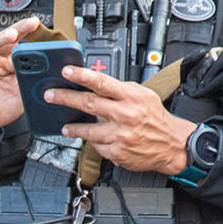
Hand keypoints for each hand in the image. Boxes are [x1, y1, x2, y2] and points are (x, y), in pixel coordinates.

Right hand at [0, 16, 43, 145]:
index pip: (19, 48)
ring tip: (11, 34)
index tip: (45, 32)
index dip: (30, 40)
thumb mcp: (20, 97)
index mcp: (7, 66)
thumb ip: (30, 84)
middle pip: (5, 42)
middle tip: (33, 23)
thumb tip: (47, 74)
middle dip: (19, 31)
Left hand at [51, 65, 195, 175]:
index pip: (102, 83)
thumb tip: (96, 85)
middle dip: (65, 98)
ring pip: (88, 130)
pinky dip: (94, 142)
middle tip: (50, 96)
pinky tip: (95, 140)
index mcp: (131, 97)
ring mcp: (120, 135)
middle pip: (88, 104)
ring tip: (65, 127)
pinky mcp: (117, 152)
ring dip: (74, 128)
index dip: (81, 76)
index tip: (66, 71)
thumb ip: (120, 91)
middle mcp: (125, 115)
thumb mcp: (143, 96)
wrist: (171, 144)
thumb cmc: (155, 118)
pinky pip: (97, 146)